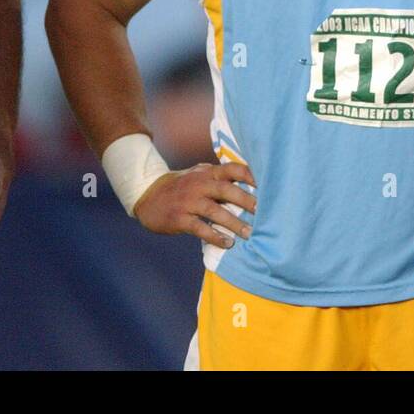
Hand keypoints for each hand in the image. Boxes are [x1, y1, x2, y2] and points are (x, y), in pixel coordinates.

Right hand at [133, 161, 257, 247]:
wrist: (147, 195)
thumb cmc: (182, 186)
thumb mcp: (199, 175)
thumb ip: (220, 177)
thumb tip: (250, 183)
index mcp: (207, 172)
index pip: (232, 169)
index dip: (250, 176)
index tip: (266, 186)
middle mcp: (199, 184)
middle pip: (227, 190)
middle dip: (247, 201)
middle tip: (264, 212)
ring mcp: (188, 201)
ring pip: (215, 211)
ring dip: (234, 223)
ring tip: (249, 233)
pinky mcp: (179, 218)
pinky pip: (200, 228)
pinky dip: (215, 236)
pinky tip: (227, 243)